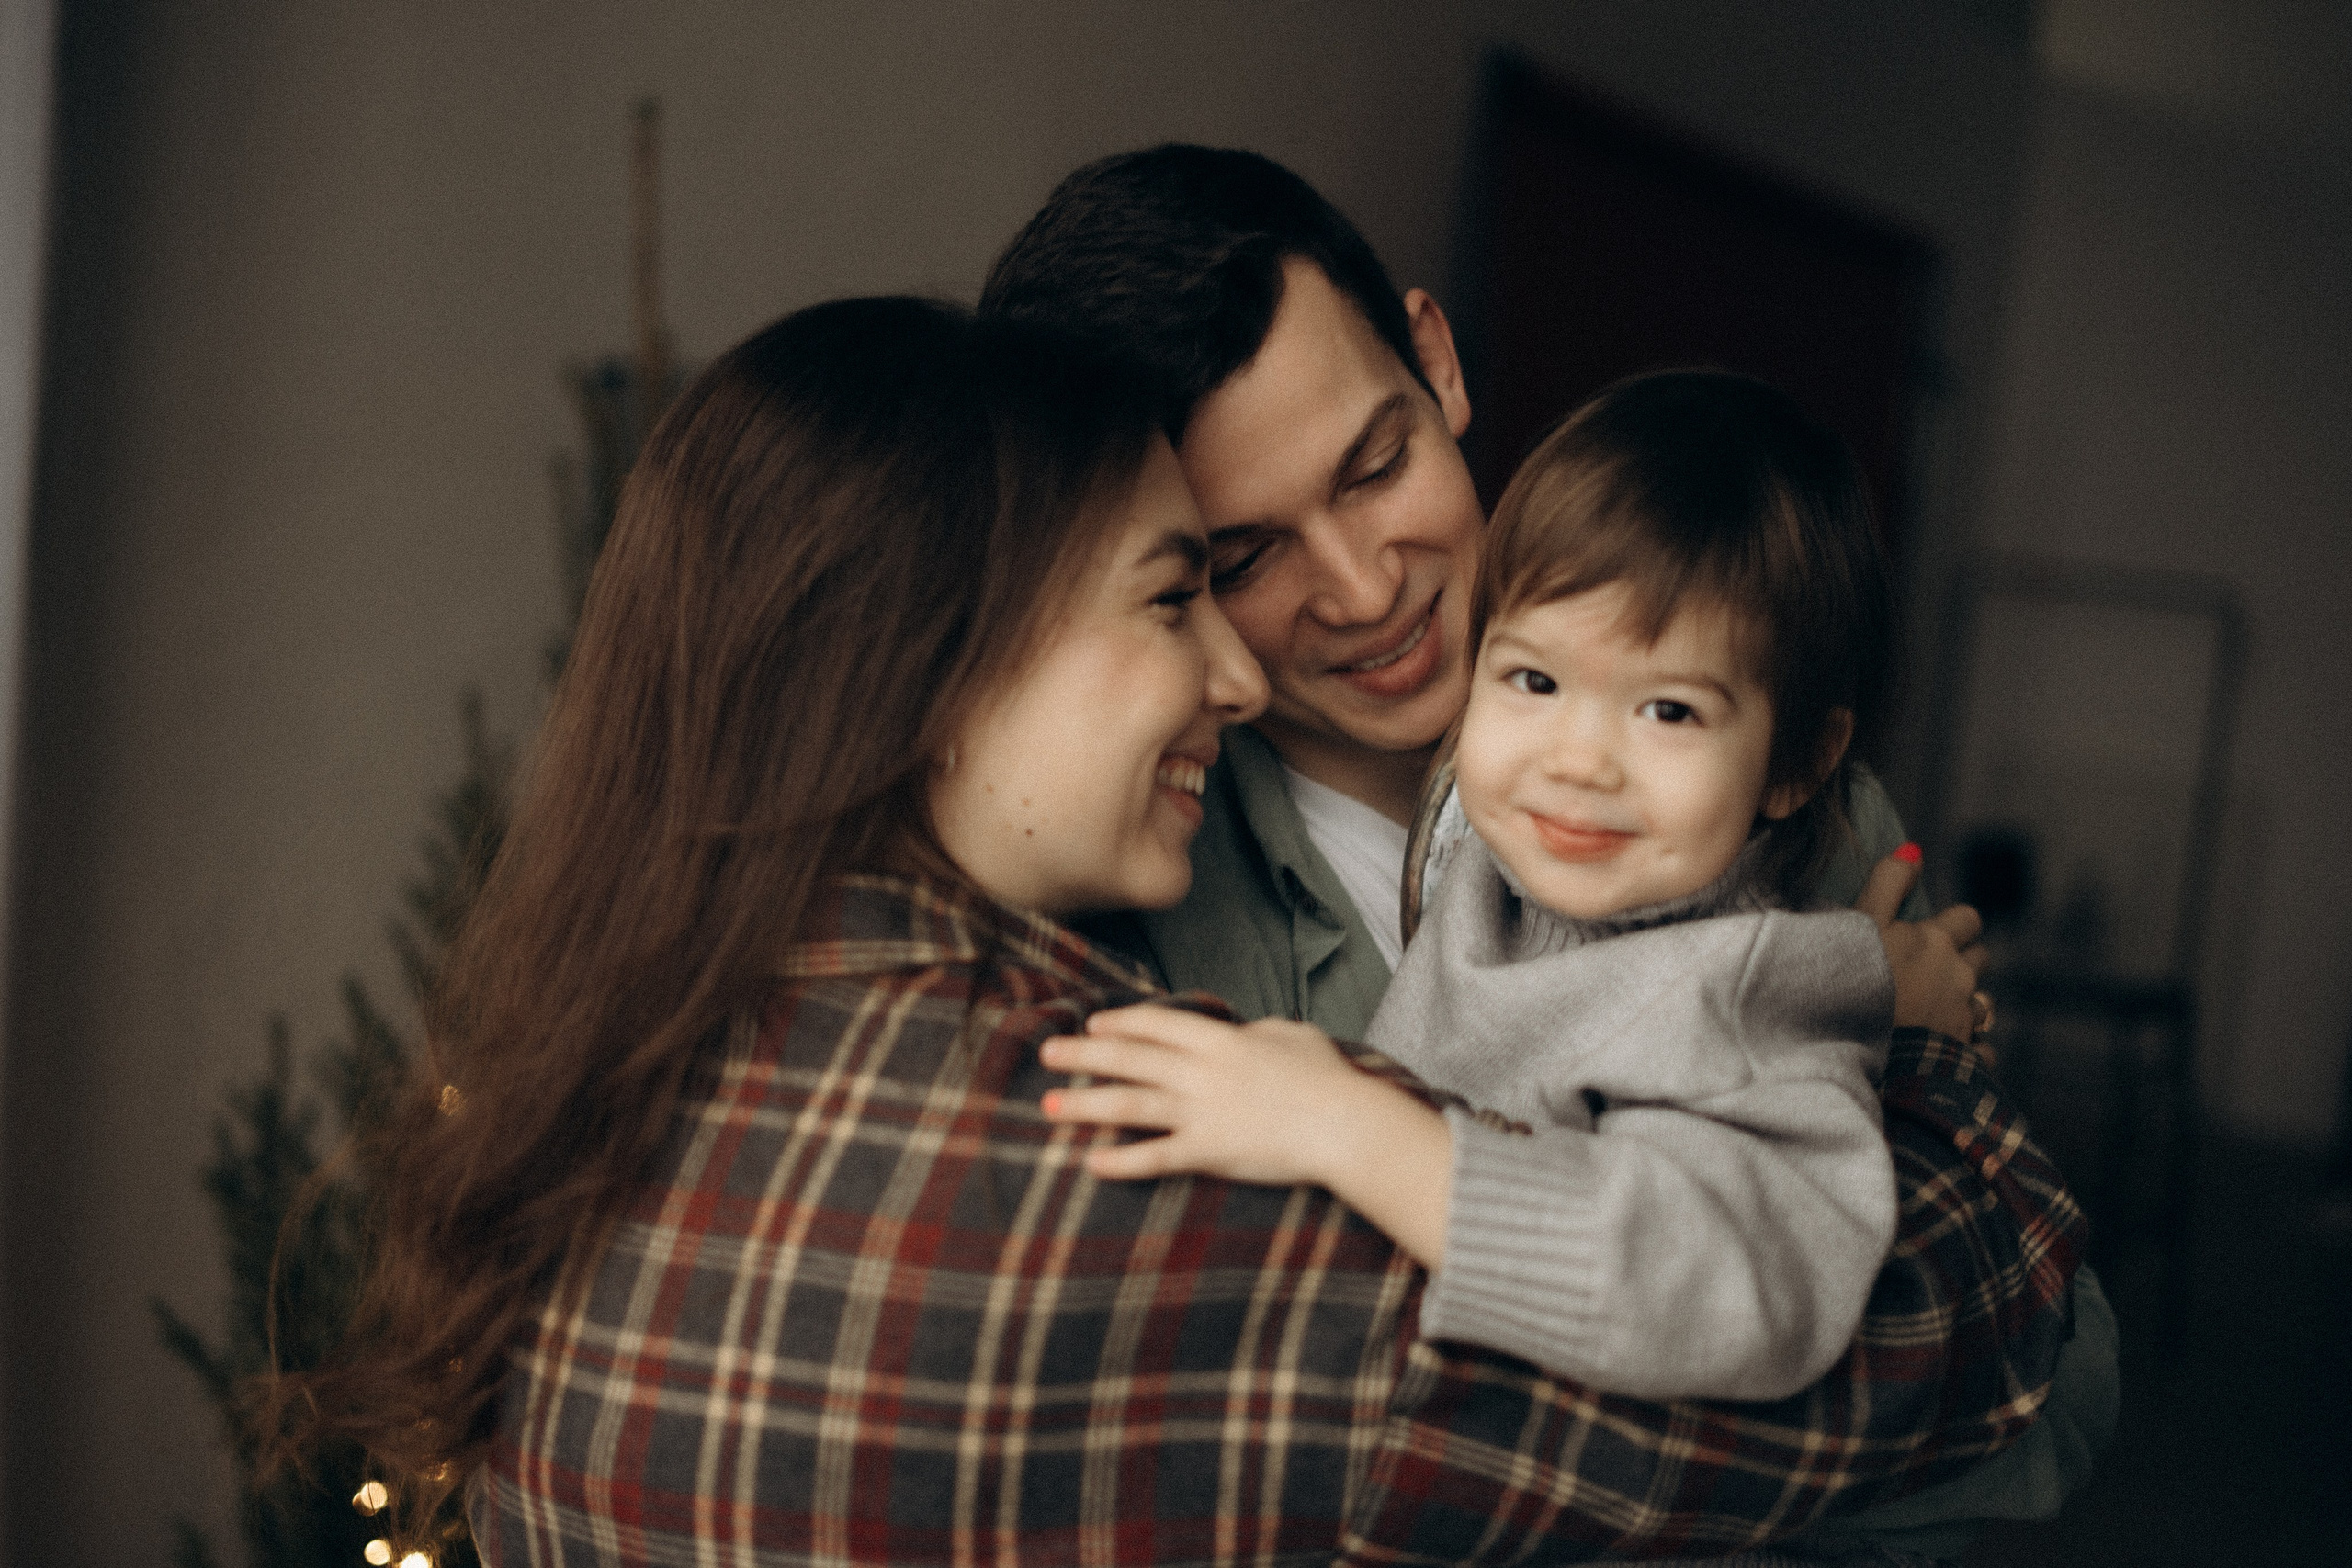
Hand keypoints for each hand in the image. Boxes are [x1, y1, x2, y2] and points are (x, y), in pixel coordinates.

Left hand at [1039, 1004, 1453, 1267]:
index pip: (1156, 1024)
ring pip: (1128, 1105)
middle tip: (1048, 1053)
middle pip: (1129, 1059)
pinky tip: (1091, 1163)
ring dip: (1084, 1104)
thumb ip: (1262, 1031)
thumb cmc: (1329, 1079)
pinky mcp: (1209, 1152)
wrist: (1346, 1124)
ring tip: (1047, 1107)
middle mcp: (1200, 1072)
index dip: (1120, 1022)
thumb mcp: (1295, 1036)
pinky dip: (1121, 1162)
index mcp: (1220, 1040)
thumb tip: (1249, 1031)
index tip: (1093, 1023)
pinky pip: (1155, 1157)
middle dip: (1084, 1054)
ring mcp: (1201, 1113)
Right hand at [1856, 848, 1989, 1041]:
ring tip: (1930, 1014)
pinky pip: (1979, 1050)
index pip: (1967, 918)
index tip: (1934, 931)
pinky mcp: (1963, 1057)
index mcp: (1937, 942)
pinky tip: (1943, 1050)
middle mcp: (1960, 978)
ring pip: (1981, 1006)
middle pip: (1979, 960)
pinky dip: (1968, 1048)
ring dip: (1963, 1006)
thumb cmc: (1856, 980)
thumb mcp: (1862, 921)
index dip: (1954, 923)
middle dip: (1962, 962)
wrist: (1854, 1048)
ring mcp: (1964, 1020)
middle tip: (1927, 972)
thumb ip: (1888, 882)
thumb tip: (1914, 849)